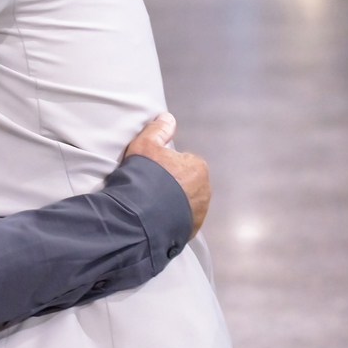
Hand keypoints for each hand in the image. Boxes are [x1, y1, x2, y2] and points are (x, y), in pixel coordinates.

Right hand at [124, 112, 210, 236]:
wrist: (142, 215)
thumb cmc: (145, 176)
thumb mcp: (145, 145)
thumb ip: (158, 129)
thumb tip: (168, 117)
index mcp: (197, 167)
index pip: (182, 163)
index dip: (164, 167)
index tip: (152, 173)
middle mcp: (204, 189)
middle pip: (186, 183)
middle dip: (172, 186)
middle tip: (151, 189)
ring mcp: (200, 212)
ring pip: (185, 203)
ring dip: (173, 204)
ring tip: (152, 206)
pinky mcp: (193, 230)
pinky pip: (182, 220)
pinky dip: (173, 219)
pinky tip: (157, 219)